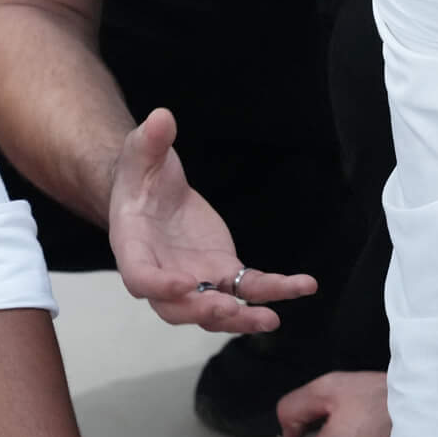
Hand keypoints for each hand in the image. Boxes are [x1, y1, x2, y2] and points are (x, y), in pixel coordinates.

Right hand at [108, 108, 315, 335]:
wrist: (153, 192)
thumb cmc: (140, 177)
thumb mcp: (140, 152)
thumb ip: (149, 140)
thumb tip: (161, 117)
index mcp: (134, 249)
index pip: (141, 278)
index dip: (160, 285)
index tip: (185, 283)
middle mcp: (162, 275)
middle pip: (177, 308)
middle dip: (203, 311)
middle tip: (228, 309)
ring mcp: (195, 279)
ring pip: (214, 310)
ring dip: (240, 319)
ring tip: (269, 319)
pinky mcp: (222, 272)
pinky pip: (248, 287)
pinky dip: (275, 290)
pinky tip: (304, 286)